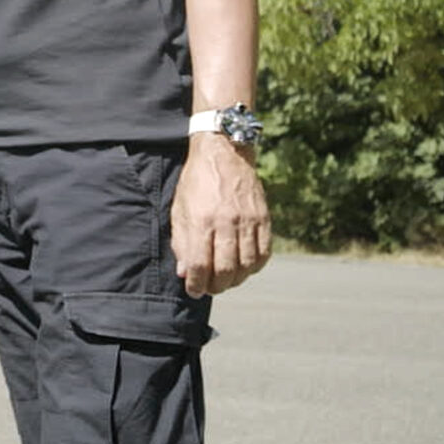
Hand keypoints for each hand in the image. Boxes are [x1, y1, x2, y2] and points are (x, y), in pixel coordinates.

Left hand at [173, 133, 271, 295]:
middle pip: (226, 270)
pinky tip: (245, 268)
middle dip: (217, 286)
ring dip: (237, 280)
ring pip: (247, 265)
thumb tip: (185, 273)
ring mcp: (248, 220)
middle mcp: (226, 222)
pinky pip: (264, 253)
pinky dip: (255, 267)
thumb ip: (181, 242)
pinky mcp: (263, 218)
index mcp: (201, 220)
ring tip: (227, 280)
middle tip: (210, 288)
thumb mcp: (179, 209)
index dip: (196, 284)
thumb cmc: (196, 183)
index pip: (200, 264)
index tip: (193, 290)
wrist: (223, 153)